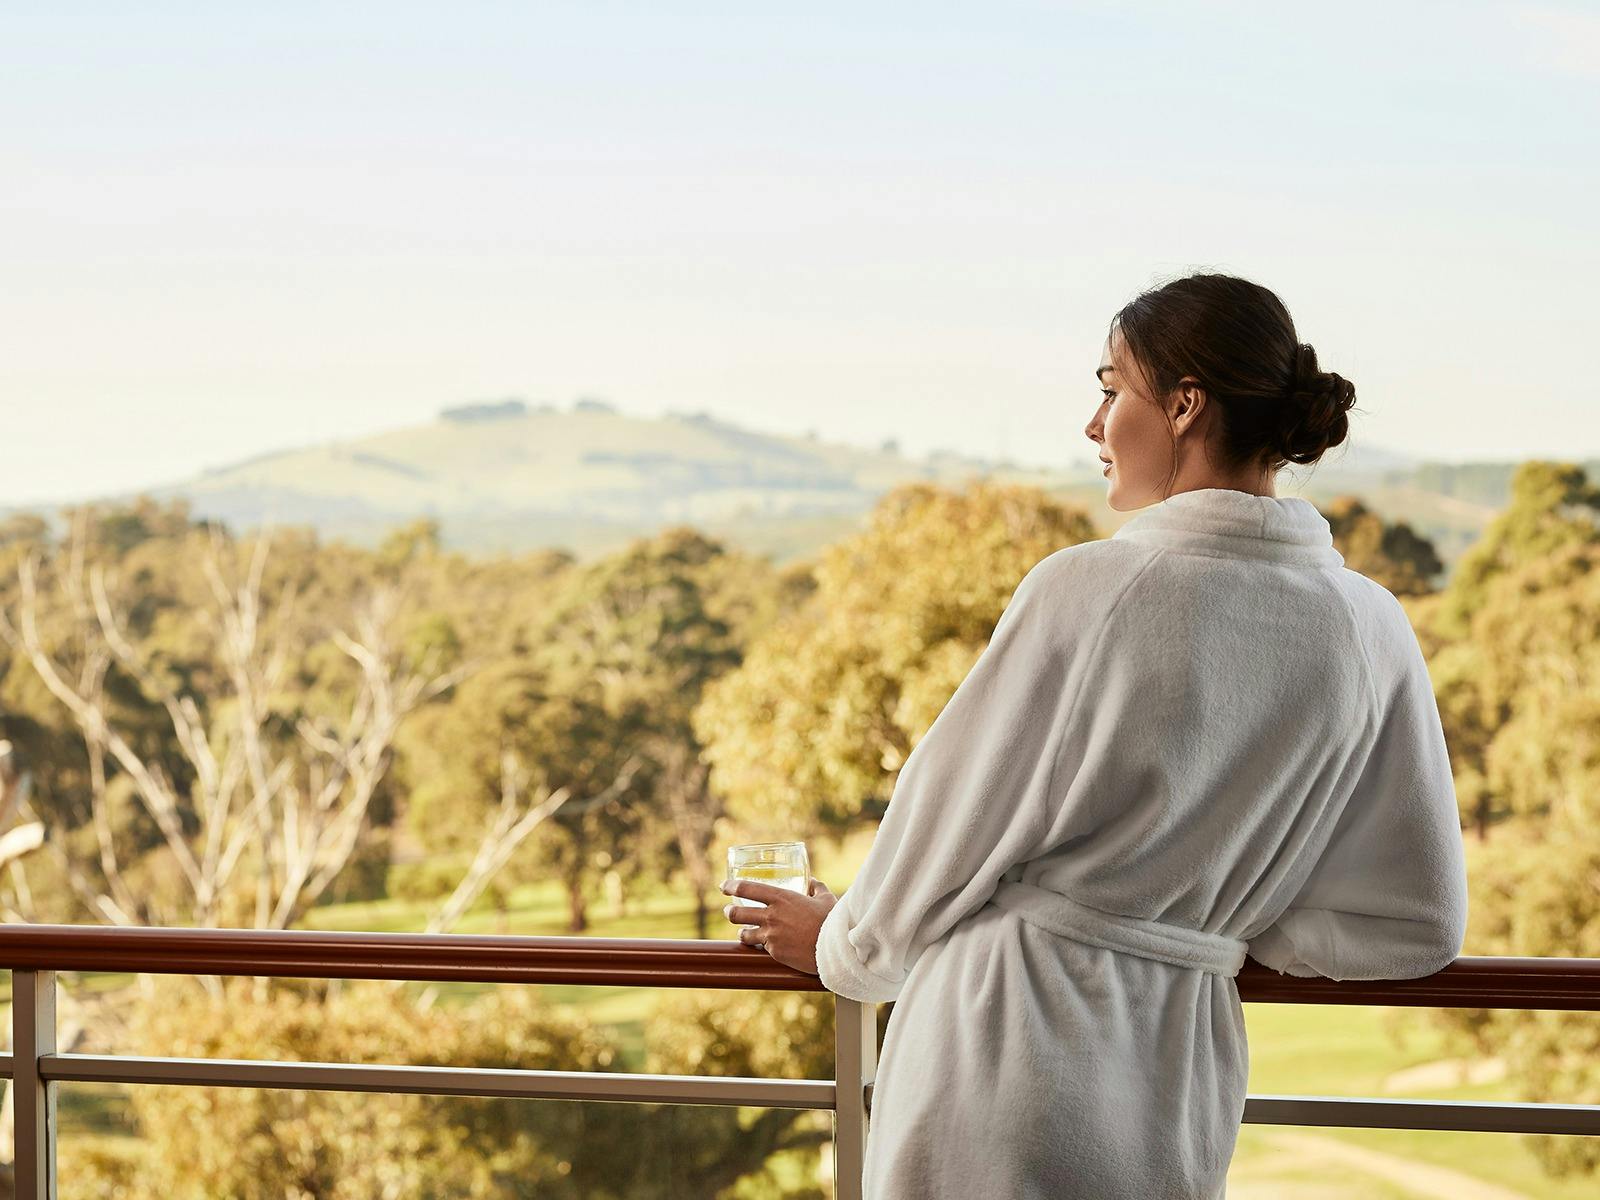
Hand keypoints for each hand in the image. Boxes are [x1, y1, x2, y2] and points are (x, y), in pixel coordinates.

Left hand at [721, 876, 837, 974]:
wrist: (835, 947)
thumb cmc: (832, 920)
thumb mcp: (825, 898)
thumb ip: (816, 888)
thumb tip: (812, 882)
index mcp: (781, 897)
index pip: (747, 888)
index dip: (731, 886)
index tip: (723, 886)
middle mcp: (771, 915)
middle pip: (737, 913)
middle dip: (729, 912)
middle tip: (728, 911)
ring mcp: (771, 935)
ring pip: (744, 934)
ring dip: (741, 933)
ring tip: (742, 932)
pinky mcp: (775, 952)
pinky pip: (761, 948)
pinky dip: (761, 946)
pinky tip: (763, 946)